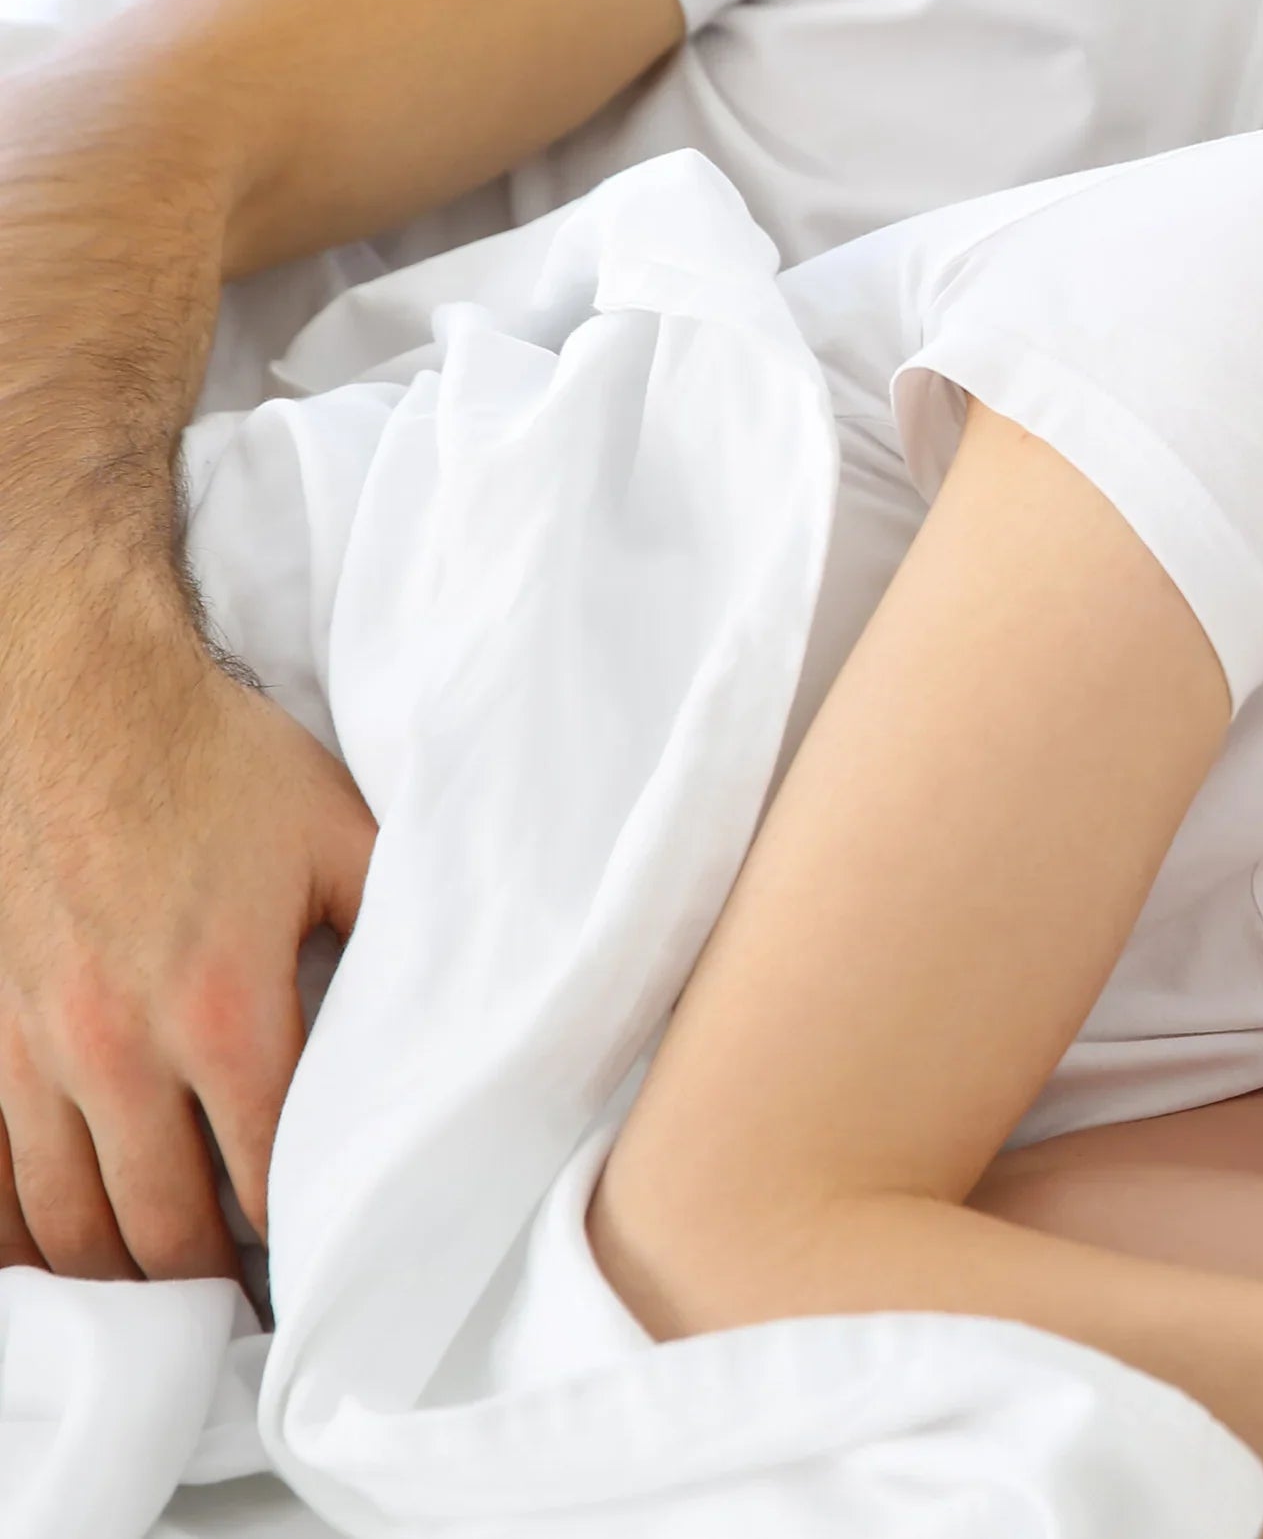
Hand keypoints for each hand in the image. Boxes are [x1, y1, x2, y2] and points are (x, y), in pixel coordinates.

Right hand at [0, 623, 369, 1277]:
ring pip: (62, 1217)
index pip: (272, 1180)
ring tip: (157, 1310)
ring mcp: (28, 1044)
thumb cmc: (214, 757)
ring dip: (110, 1276)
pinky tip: (46, 1265)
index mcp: (230, 1007)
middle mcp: (119, 1046)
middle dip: (203, 1289)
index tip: (330, 1281)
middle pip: (159, 1227)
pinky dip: (12, 1233)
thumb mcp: (345, 833)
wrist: (64, 686)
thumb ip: (402, 927)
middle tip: (241, 1324)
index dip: (302, 1246)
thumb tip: (469, 996)